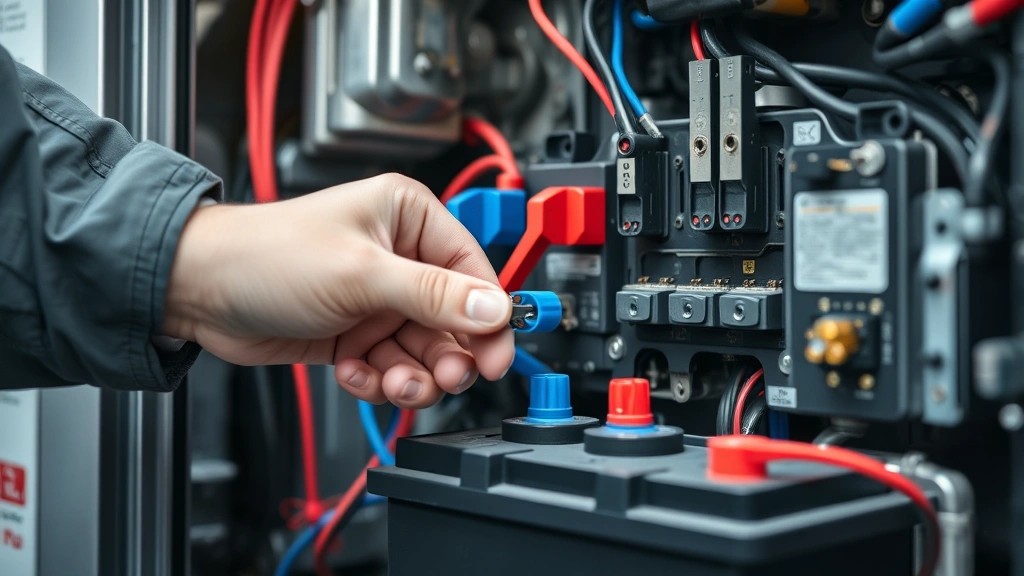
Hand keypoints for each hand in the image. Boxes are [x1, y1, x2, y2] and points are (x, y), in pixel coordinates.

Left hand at [163, 173, 514, 407]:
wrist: (199, 290)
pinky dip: (378, 379)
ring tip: (389, 381)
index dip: (489, 318)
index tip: (496, 356)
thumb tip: (494, 308)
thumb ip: (434, 295)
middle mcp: (399, 257)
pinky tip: (354, 372)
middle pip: (454, 320)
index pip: (474, 272)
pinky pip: (391, 365)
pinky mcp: (357, 332)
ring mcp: (378, 298)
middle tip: (440, 377)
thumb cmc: (267, 255)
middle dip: (446, 355)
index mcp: (409, 218)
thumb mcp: (361, 273)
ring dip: (412, 375)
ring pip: (423, 351)